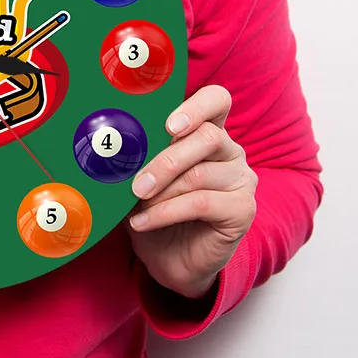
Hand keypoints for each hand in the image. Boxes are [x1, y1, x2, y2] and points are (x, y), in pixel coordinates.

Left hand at [126, 85, 257, 298]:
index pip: (217, 99)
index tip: (168, 124)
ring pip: (199, 172)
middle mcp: (230, 150)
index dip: (196, 106)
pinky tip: (142, 222)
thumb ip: (141, 149)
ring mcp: (241, 179)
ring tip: (136, 204)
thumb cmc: (154, 205)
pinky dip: (165, 212)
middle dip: (164, 160)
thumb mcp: (143, 171)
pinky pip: (201, 203)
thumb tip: (114, 136)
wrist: (168, 258)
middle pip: (206, 136)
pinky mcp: (243, 209)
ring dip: (161, 190)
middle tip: (136, 183)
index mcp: (208, 131)